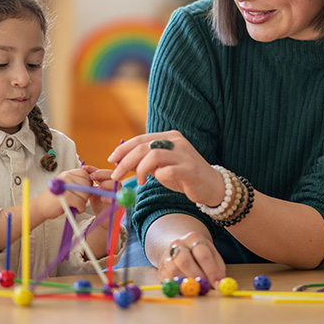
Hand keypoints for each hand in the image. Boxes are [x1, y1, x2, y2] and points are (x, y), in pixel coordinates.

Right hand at [33, 167, 91, 219]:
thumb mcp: (64, 185)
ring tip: (76, 205)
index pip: (85, 174)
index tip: (85, 190)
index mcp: (66, 174)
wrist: (40, 207)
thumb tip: (92, 183)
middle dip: (86, 194)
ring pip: (85, 195)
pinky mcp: (66, 198)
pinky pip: (81, 203)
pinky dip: (80, 208)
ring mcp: (66, 187)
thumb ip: (75, 182)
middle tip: (80, 199)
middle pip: (87, 184)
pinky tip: (75, 209)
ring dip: (83, 203)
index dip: (88, 183)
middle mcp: (66, 178)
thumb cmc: (54, 198)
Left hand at [87, 167, 123, 216]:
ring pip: (118, 184)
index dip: (93, 169)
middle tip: (91, 176)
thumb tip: (80, 172)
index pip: (102, 171)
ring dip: (107, 184)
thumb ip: (89, 184)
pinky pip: (118, 198)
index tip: (83, 168)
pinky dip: (109, 197)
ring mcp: (119, 194)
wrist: (104, 219)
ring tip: (98, 187)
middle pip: (112, 175)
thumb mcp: (91, 192)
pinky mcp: (121, 204)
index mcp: (108, 182)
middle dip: (101, 174)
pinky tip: (102, 198)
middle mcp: (115, 186)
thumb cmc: (99, 204)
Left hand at [108, 132, 225, 206]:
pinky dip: (158, 177)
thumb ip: (144, 161)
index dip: (123, 149)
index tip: (112, 160)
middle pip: (144, 147)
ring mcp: (184, 155)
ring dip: (139, 169)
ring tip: (138, 180)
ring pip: (153, 156)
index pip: (140, 139)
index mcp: (169, 137)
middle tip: (116, 175)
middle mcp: (177, 142)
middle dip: (125, 161)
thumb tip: (120, 162)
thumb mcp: (161, 166)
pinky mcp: (190, 170)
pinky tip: (158, 181)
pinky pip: (167, 171)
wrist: (211, 186)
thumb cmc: (183, 176)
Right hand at [160, 233, 225, 284]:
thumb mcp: (212, 255)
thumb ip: (217, 269)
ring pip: (173, 271)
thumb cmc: (200, 255)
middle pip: (184, 261)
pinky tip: (187, 290)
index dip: (211, 270)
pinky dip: (178, 287)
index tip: (217, 284)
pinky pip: (168, 280)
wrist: (181, 248)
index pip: (203, 254)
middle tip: (206, 289)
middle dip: (197, 277)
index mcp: (193, 238)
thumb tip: (219, 285)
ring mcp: (167, 256)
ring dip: (187, 283)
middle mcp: (178, 244)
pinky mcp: (162, 269)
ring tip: (197, 290)